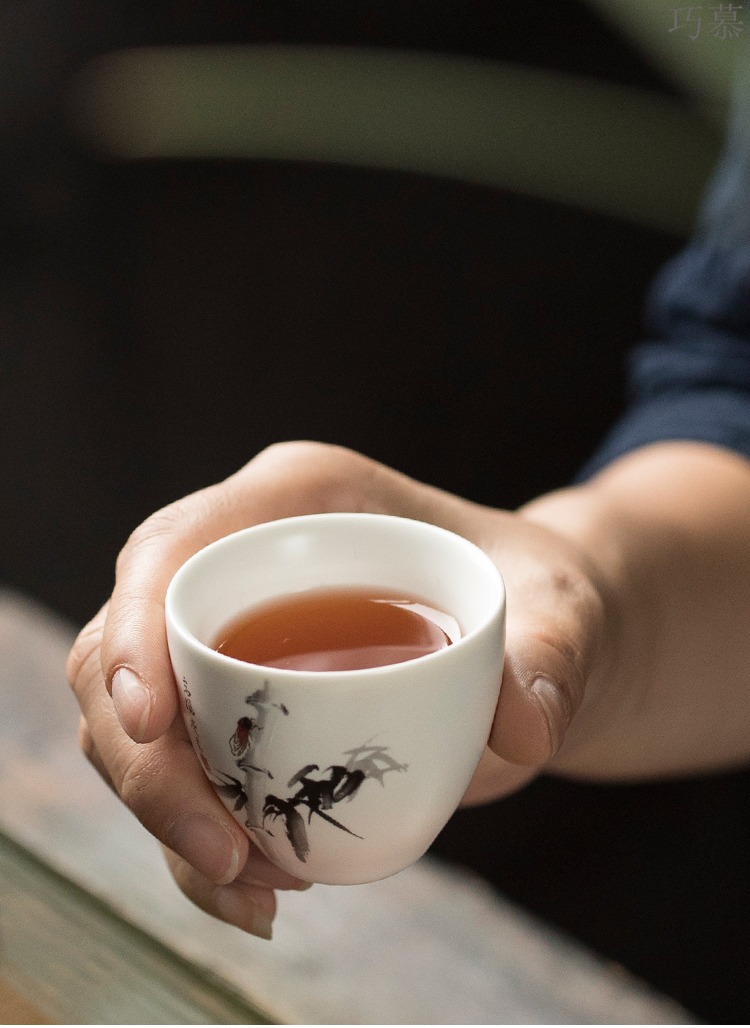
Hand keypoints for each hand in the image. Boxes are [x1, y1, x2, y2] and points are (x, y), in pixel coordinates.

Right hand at [67, 441, 615, 931]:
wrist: (538, 634)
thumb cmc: (537, 593)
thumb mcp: (562, 607)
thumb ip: (555, 655)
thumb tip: (521, 731)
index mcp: (298, 501)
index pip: (173, 548)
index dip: (135, 629)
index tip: (152, 722)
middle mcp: (245, 563)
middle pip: (128, 648)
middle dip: (150, 761)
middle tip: (226, 852)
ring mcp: (233, 635)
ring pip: (139, 724)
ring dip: (170, 814)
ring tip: (258, 885)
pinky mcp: (242, 704)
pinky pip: (186, 770)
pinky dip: (199, 839)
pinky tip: (261, 890)